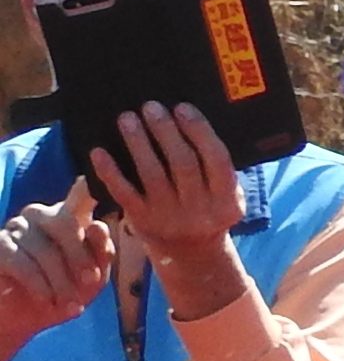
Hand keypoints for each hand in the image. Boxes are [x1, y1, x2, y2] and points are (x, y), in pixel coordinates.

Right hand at [0, 185, 110, 358]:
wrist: (27, 317)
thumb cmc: (66, 291)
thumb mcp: (94, 277)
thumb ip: (101, 252)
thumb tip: (98, 226)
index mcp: (70, 216)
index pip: (80, 196)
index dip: (86, 191)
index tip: (90, 183)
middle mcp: (41, 215)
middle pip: (65, 223)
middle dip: (80, 257)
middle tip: (90, 282)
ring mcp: (17, 228)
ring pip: (46, 250)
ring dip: (61, 282)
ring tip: (70, 305)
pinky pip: (22, 263)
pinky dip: (39, 285)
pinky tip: (47, 300)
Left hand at [89, 104, 247, 321]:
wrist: (192, 253)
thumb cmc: (209, 210)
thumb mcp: (228, 196)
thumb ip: (218, 169)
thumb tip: (196, 124)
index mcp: (227, 200)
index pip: (216, 160)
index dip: (199, 132)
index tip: (182, 108)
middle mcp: (199, 209)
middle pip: (182, 163)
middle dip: (165, 131)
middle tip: (151, 107)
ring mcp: (169, 215)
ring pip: (151, 173)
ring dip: (138, 143)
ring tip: (128, 119)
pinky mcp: (142, 220)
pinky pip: (123, 193)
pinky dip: (110, 171)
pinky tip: (99, 151)